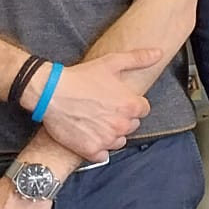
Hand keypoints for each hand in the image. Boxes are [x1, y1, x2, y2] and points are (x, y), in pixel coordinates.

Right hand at [28, 48, 161, 160]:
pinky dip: (97, 148)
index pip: (143, 110)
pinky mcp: (90, 150)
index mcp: (130, 106)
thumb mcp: (111, 62)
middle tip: (105, 110)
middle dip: (122, 119)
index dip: (131, 104)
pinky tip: (89, 136)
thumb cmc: (81, 77)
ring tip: (97, 122)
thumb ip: (138, 59)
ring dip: (112, 134)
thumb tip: (158, 53)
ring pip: (119, 141)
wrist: (51, 92)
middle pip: (132, 126)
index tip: (118, 101)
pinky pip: (102, 155)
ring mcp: (106, 139)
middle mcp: (122, 125)